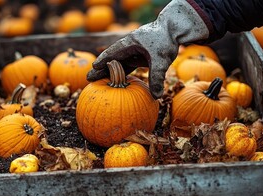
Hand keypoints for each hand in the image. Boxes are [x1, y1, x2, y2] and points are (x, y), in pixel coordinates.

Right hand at [87, 0, 210, 98]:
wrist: (174, 31)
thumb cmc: (166, 41)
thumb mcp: (161, 61)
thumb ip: (157, 78)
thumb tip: (156, 96)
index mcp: (130, 43)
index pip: (113, 52)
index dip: (103, 60)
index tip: (94, 67)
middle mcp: (129, 46)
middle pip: (112, 59)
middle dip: (100, 68)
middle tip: (88, 78)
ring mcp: (133, 51)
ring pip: (118, 63)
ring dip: (108, 72)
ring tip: (97, 81)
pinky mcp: (139, 56)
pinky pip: (127, 66)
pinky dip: (120, 74)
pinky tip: (115, 83)